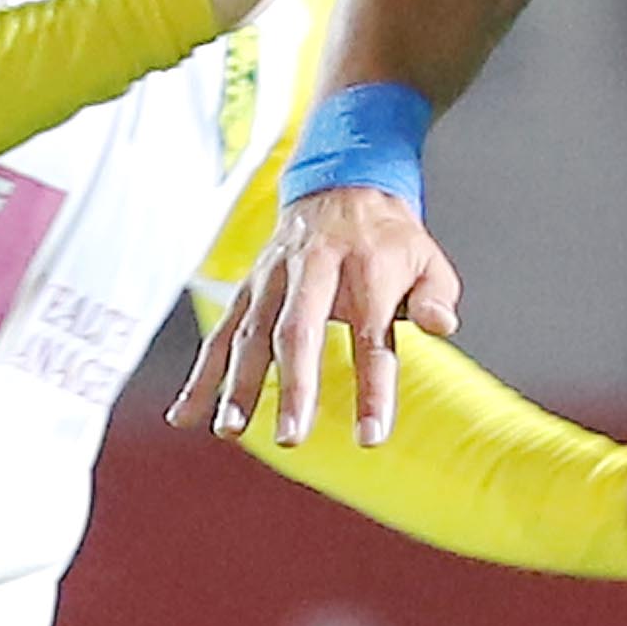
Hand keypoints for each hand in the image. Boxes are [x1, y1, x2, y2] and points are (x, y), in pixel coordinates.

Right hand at [173, 185, 461, 446]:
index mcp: (366, 269)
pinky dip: (201, 374)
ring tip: (230, 430)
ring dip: (238, 383)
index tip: (369, 437)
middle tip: (291, 438)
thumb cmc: (390, 240)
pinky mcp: (248, 287)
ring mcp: (274, 278)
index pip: (371, 338)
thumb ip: (436, 294)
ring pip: (251, 332)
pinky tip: (185, 414)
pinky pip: (221, 332)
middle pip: (298, 333)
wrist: (341, 186)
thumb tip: (441, 326)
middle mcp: (313, 270)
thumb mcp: (428, 258)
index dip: (371, 389)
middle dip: (292, 387)